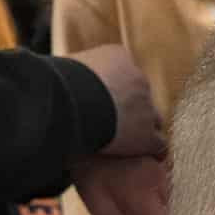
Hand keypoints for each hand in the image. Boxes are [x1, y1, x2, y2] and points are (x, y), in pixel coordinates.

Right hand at [69, 44, 165, 158]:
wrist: (72, 100)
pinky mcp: (147, 134)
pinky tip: (147, 157)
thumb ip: (73, 70)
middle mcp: (138, 78)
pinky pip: (158, 145)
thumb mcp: (66, 64)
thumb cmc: (58, 82)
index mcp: (118, 56)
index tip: (107, 99)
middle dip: (132, 108)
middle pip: (142, 95)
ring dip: (143, 130)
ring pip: (154, 120)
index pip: (126, 72)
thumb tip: (57, 77)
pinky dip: (152, 151)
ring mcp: (146, 106)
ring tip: (132, 141)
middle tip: (118, 122)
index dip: (118, 89)